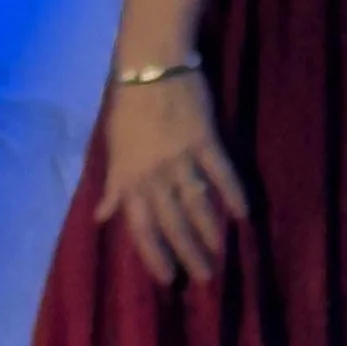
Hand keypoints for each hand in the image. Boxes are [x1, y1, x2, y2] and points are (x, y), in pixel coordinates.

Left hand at [97, 69, 248, 285]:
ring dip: (210, 231)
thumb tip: (102, 216)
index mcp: (129, 177)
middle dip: (187, 253)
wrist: (150, 66)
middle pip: (172, 221)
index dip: (154, 255)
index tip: (167, 279)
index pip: (140, 227)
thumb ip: (115, 185)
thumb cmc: (127, 107)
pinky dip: (232, 193)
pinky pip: (221, 172)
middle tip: (204, 278)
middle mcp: (154, 173)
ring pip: (197, 202)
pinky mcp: (205, 139)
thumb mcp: (113, 148)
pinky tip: (243, 214)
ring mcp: (180, 157)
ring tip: (222, 254)